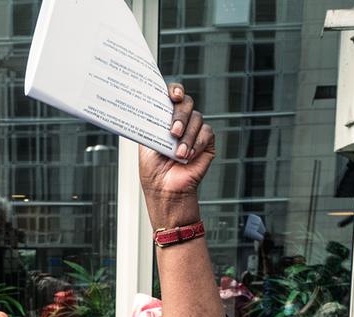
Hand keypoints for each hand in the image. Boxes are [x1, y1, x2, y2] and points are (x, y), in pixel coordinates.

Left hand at [140, 84, 214, 224]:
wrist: (165, 190)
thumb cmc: (153, 169)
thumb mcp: (146, 141)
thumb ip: (151, 121)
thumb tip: (148, 103)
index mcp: (165, 117)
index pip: (172, 95)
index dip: (175, 90)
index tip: (173, 95)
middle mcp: (181, 121)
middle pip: (186, 103)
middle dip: (180, 116)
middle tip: (173, 132)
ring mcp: (195, 130)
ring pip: (197, 118)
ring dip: (187, 136)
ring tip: (178, 153)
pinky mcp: (207, 142)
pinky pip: (206, 133)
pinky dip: (197, 144)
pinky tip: (188, 155)